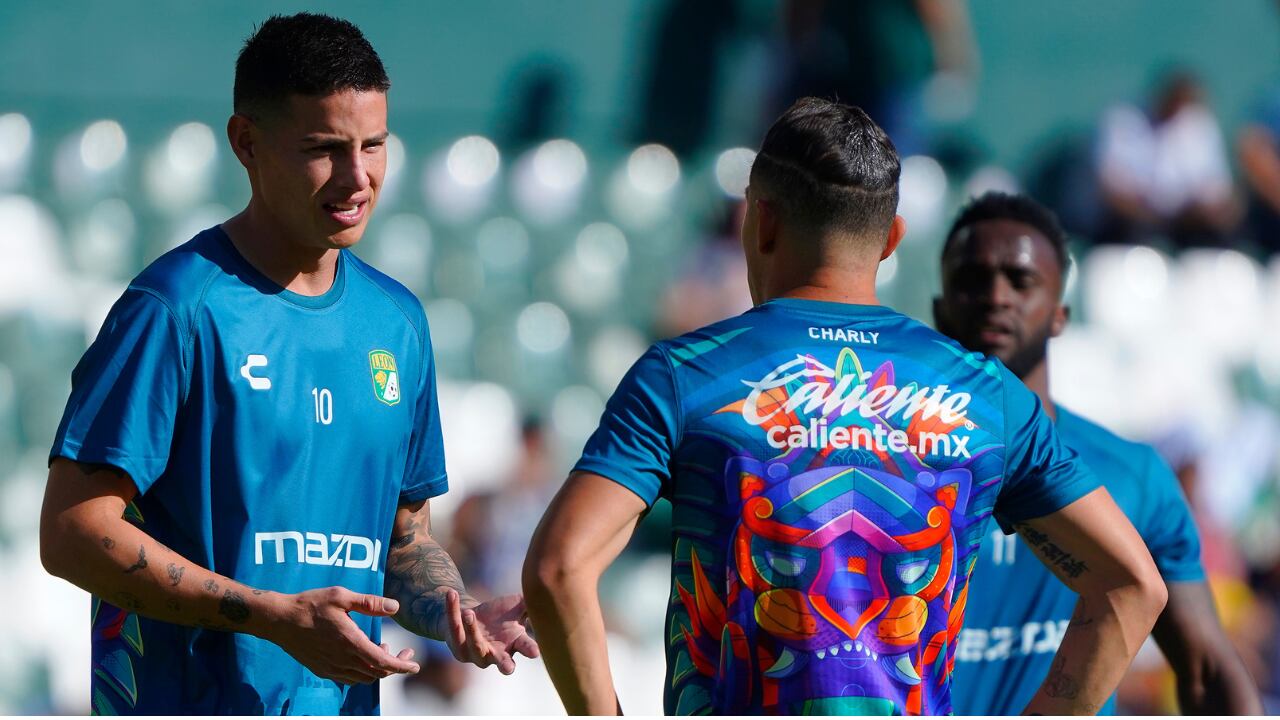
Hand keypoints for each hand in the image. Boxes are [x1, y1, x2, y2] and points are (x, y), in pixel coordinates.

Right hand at [265, 586, 420, 684]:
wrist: (280, 620)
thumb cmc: (310, 604)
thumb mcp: (341, 596)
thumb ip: (370, 603)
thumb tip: (395, 606)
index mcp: (350, 642)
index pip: (383, 662)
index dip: (402, 665)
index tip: (415, 664)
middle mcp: (342, 660)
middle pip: (376, 672)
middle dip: (395, 665)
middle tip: (404, 651)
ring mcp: (331, 668)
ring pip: (364, 678)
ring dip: (378, 668)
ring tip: (382, 648)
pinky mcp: (322, 670)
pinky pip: (349, 678)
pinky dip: (363, 672)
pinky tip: (362, 655)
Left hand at [437, 588, 538, 673]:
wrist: (469, 615)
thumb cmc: (498, 614)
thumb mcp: (515, 606)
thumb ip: (530, 602)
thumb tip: (547, 593)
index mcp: (514, 644)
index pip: (525, 647)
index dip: (529, 650)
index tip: (535, 652)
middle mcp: (496, 653)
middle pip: (502, 663)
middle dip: (505, 665)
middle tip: (508, 668)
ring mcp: (476, 653)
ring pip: (475, 644)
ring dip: (472, 629)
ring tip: (469, 613)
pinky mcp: (457, 646)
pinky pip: (454, 627)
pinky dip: (452, 609)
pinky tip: (452, 594)